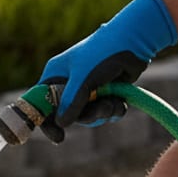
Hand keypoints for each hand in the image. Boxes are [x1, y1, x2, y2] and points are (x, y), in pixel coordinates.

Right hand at [40, 0, 177, 139]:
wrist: (136, 39)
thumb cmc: (103, 53)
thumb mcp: (83, 79)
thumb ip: (71, 103)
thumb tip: (61, 124)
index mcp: (56, 75)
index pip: (41, 104)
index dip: (47, 122)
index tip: (58, 137)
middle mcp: (69, 83)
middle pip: (68, 114)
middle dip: (86, 117)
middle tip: (99, 113)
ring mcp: (87, 88)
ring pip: (88, 114)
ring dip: (102, 114)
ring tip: (114, 104)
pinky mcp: (105, 91)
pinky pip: (103, 110)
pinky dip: (113, 110)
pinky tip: (121, 103)